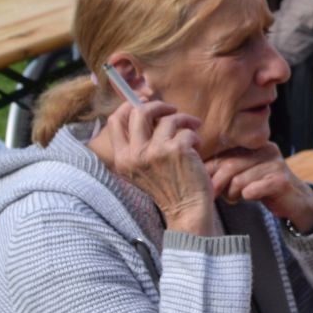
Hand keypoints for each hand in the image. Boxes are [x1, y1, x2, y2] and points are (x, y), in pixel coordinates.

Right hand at [96, 101, 216, 235]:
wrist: (187, 210)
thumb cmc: (169, 187)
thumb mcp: (142, 168)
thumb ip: (139, 143)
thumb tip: (144, 109)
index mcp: (122, 159)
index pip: (116, 121)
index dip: (130, 105)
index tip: (145, 101)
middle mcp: (134, 155)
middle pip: (140, 112)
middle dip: (158, 106)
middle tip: (172, 110)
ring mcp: (155, 152)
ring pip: (169, 119)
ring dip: (184, 122)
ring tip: (192, 134)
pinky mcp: (176, 150)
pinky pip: (187, 131)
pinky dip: (195, 137)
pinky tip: (197, 150)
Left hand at [205, 142, 312, 233]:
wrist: (295, 202)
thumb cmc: (264, 188)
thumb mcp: (244, 175)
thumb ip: (227, 170)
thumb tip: (198, 172)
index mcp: (255, 146)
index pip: (226, 154)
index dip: (209, 169)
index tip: (199, 183)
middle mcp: (266, 151)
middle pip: (231, 165)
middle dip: (217, 183)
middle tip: (211, 195)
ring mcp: (276, 165)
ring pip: (241, 179)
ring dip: (232, 193)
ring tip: (233, 199)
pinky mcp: (282, 181)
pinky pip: (256, 188)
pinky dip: (248, 195)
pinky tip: (248, 197)